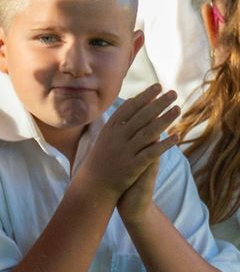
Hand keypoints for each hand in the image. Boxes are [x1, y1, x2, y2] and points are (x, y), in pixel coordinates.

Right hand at [74, 87, 178, 207]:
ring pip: (148, 132)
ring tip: (178, 109)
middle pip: (141, 117)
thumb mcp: (106, 136)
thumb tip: (133, 101)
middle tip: (173, 93)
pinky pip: (151, 152)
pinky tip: (176, 136)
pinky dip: (164, 144)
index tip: (158, 86)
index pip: (129, 108)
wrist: (94, 184)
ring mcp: (125, 151)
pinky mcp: (133, 165)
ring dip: (164, 120)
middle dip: (158, 103)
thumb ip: (120, 120)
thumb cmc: (103, 158)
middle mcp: (118, 137)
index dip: (145, 97)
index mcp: (111, 129)